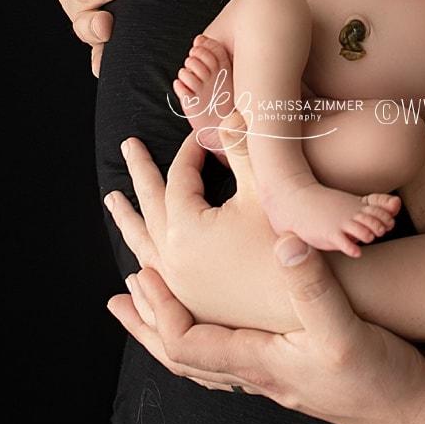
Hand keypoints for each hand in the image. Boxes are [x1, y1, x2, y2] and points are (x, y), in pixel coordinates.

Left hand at [103, 116, 302, 334]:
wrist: (311, 308)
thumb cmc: (294, 247)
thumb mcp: (268, 192)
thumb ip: (244, 150)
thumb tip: (230, 112)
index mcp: (186, 231)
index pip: (179, 180)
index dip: (190, 151)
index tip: (201, 133)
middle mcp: (173, 262)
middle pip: (149, 208)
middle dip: (139, 173)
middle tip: (128, 146)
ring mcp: (180, 290)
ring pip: (144, 249)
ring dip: (128, 223)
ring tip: (113, 203)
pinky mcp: (194, 310)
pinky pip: (154, 287)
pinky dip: (142, 274)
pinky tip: (135, 275)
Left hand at [107, 233, 424, 423]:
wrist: (417, 410)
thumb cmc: (379, 377)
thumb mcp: (344, 327)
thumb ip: (312, 284)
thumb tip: (281, 242)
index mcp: (257, 362)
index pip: (185, 343)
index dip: (158, 310)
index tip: (140, 275)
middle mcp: (258, 372)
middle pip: (183, 356)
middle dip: (147, 325)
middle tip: (119, 298)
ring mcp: (275, 374)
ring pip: (206, 359)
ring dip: (171, 330)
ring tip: (150, 309)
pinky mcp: (295, 369)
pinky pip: (233, 355)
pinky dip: (210, 335)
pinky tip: (221, 323)